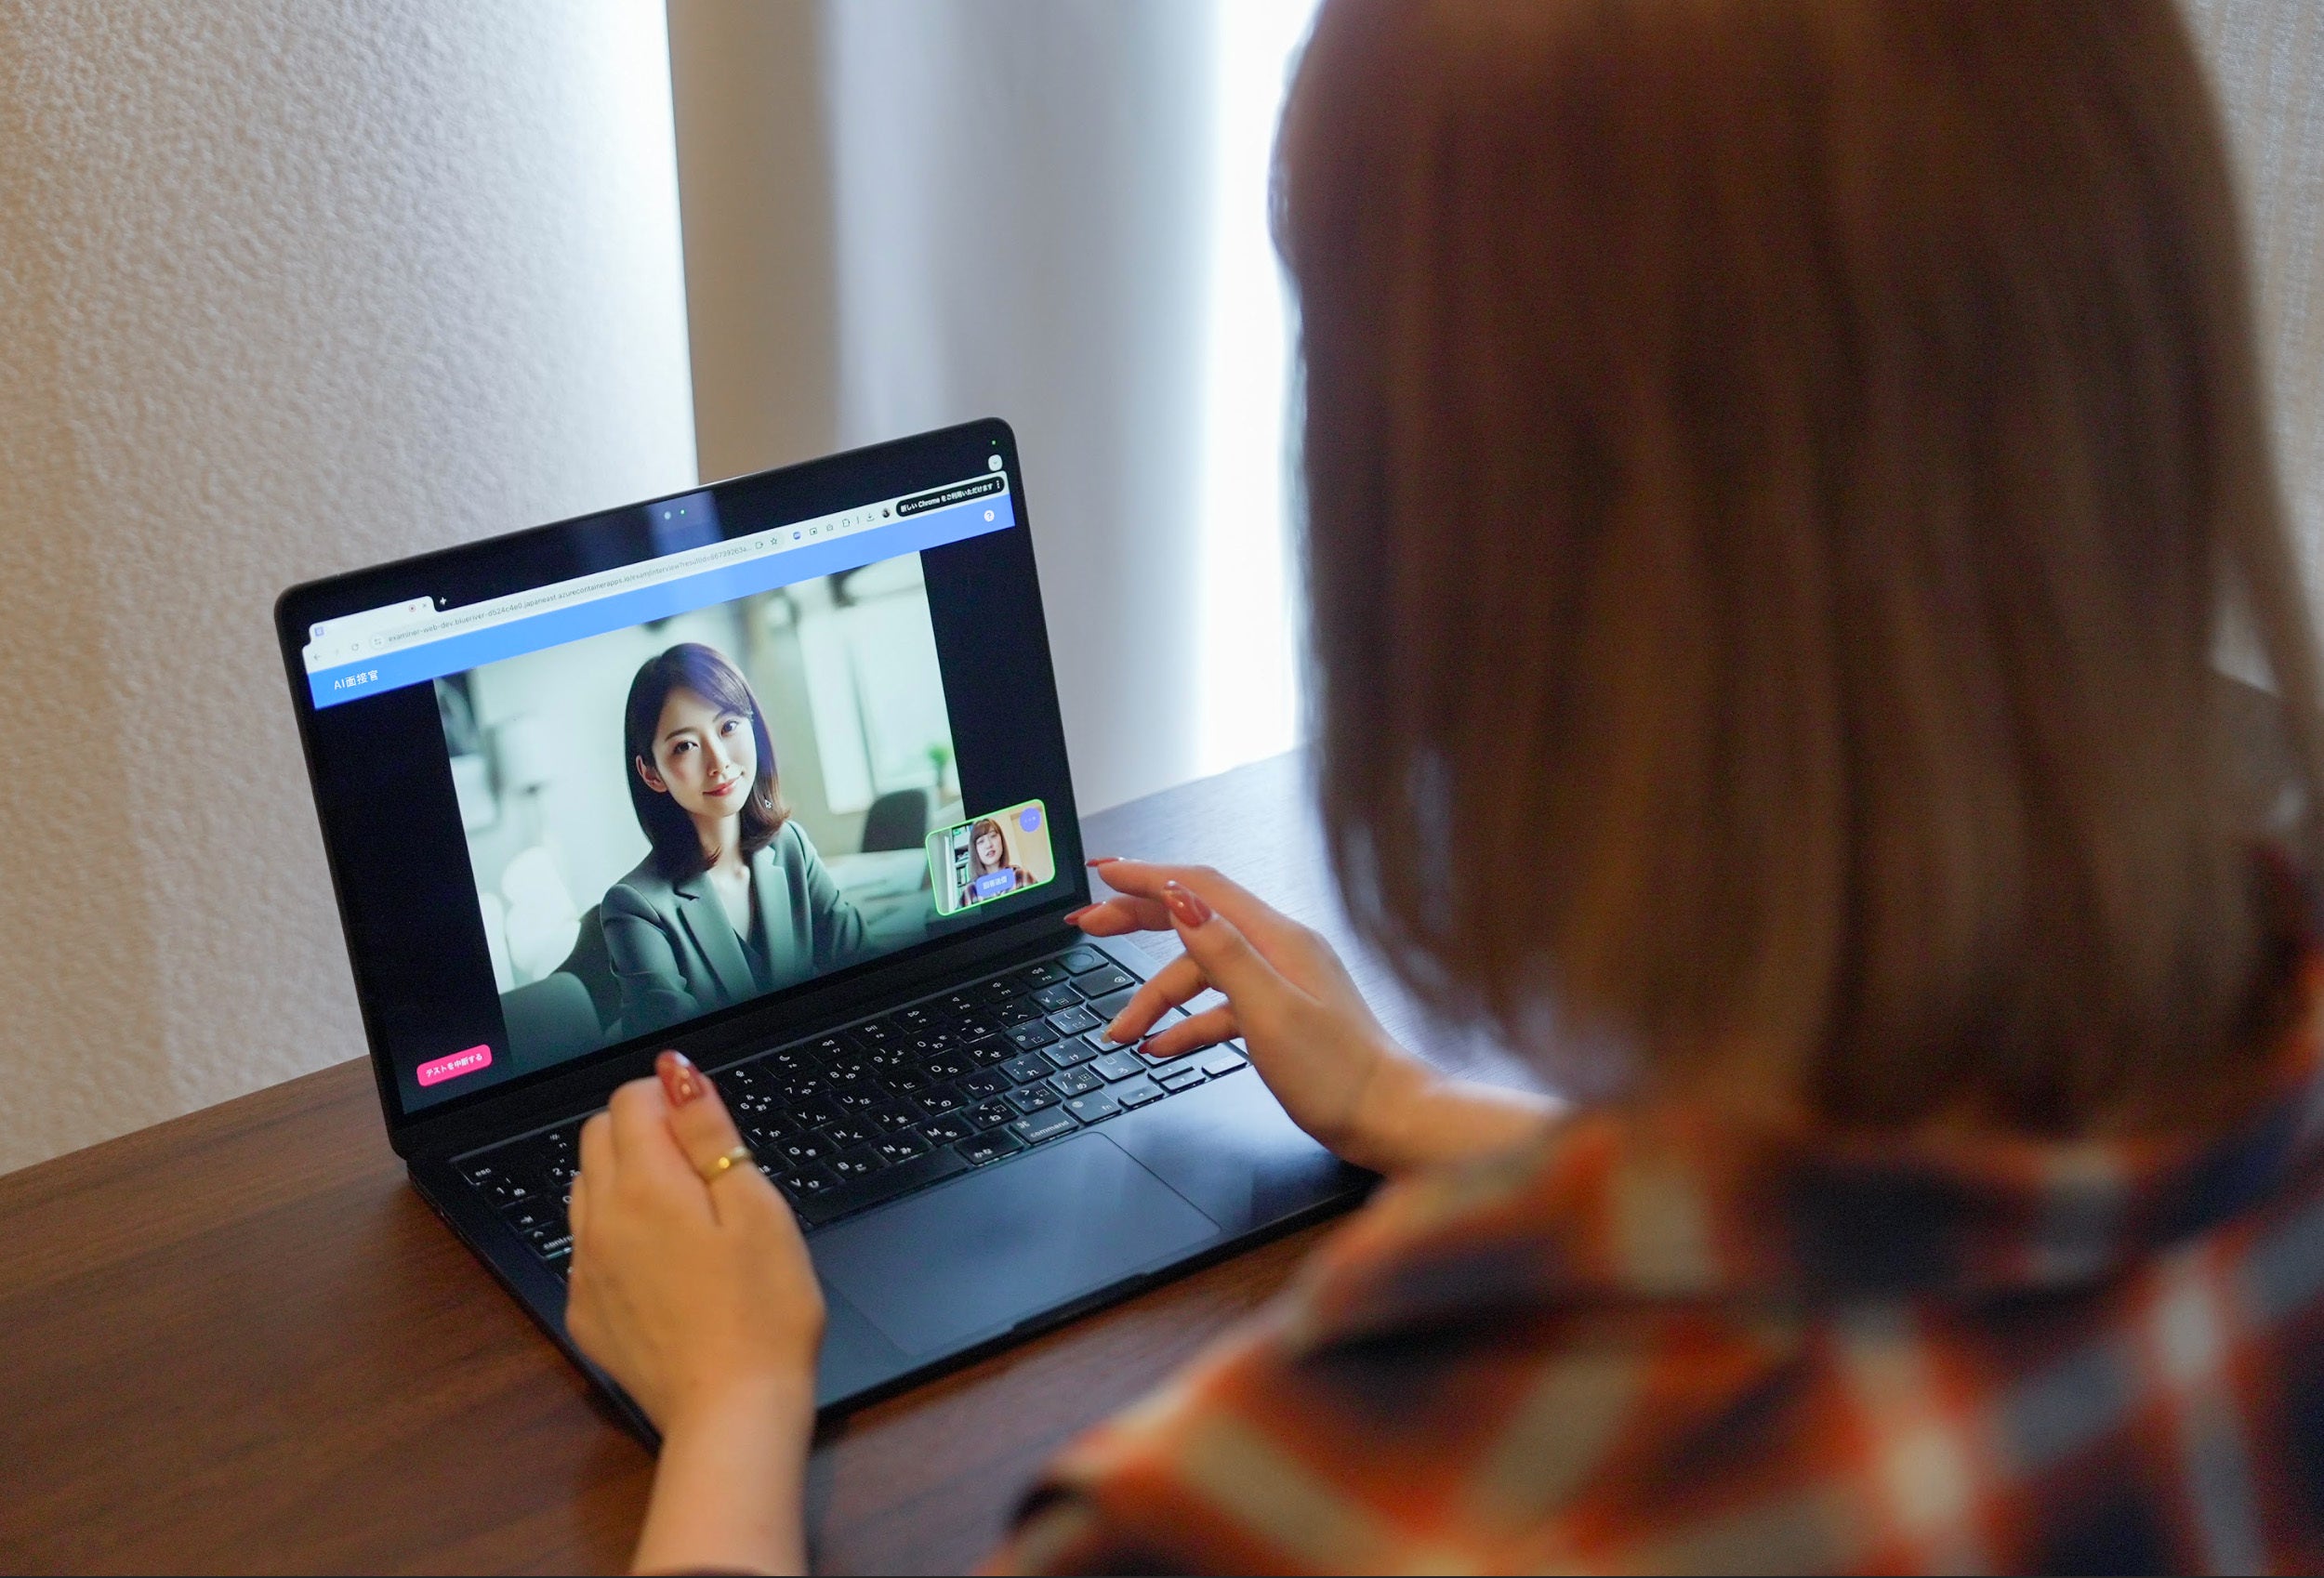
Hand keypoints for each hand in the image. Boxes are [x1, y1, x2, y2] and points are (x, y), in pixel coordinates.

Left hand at [567, 1051, 819, 1574]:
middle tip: (706, 1171)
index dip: (671, 1100)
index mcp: (646, 1188)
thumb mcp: (757, 1207)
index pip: (628, 1102)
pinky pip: (587, 1246)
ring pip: (586, 1189)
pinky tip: (666, 1264)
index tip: (711, 1129)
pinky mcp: (585, 1312)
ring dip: (626, 1178)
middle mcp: (599, 1222)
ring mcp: (584, 1270)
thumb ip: (710, 1134)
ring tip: (688, 1216)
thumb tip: (676, 1074)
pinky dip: (617, 1232)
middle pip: (597, 1137)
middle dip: (644, 1131)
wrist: (733, 1412)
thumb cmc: (764, 1310)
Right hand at [1070, 861, 1554, 1173]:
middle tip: (1088, 926)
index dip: (1147, 876)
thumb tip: (1181, 901)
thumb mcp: (1271, 1012)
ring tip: (1120, 1032)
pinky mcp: (1280, 1017)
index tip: (1104, 874)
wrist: (1390, 1120)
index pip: (1201, 887)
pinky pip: (1219, 1008)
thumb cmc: (1343, 1076)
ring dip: (1155, 999)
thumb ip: (1223, 953)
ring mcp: (1280, 983)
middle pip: (1195, 920)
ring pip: (1200, 974)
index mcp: (1278, 938)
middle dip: (1138, 922)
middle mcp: (1279, 951)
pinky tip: (1161, 1047)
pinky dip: (1185, 1024)